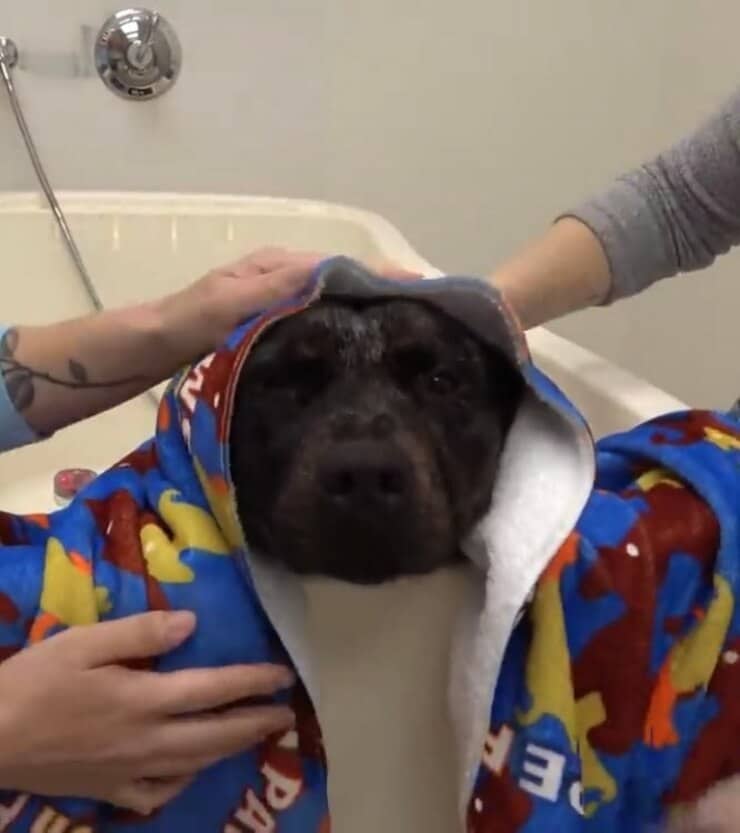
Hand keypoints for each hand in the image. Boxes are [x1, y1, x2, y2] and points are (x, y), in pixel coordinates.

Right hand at [0, 611, 294, 813]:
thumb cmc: (35, 682)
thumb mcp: (83, 644)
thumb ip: (140, 633)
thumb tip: (193, 624)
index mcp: (143, 699)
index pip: (213, 690)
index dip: (253, 682)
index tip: (284, 675)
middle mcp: (146, 740)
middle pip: (216, 735)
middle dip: (256, 723)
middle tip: (286, 713)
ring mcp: (129, 771)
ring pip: (195, 764)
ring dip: (232, 750)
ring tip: (255, 736)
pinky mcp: (108, 792)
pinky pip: (158, 793)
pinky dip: (185, 780)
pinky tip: (192, 769)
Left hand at [163, 247, 422, 357]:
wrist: (147, 348)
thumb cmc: (187, 323)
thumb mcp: (231, 303)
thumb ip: (277, 289)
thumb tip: (332, 274)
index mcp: (276, 266)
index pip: (339, 266)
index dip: (379, 276)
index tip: (420, 287)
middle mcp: (281, 279)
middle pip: (342, 281)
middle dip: (381, 292)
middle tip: (425, 314)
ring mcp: (277, 303)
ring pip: (332, 302)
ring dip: (365, 311)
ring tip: (404, 329)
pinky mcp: (271, 328)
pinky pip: (316, 323)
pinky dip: (342, 328)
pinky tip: (358, 348)